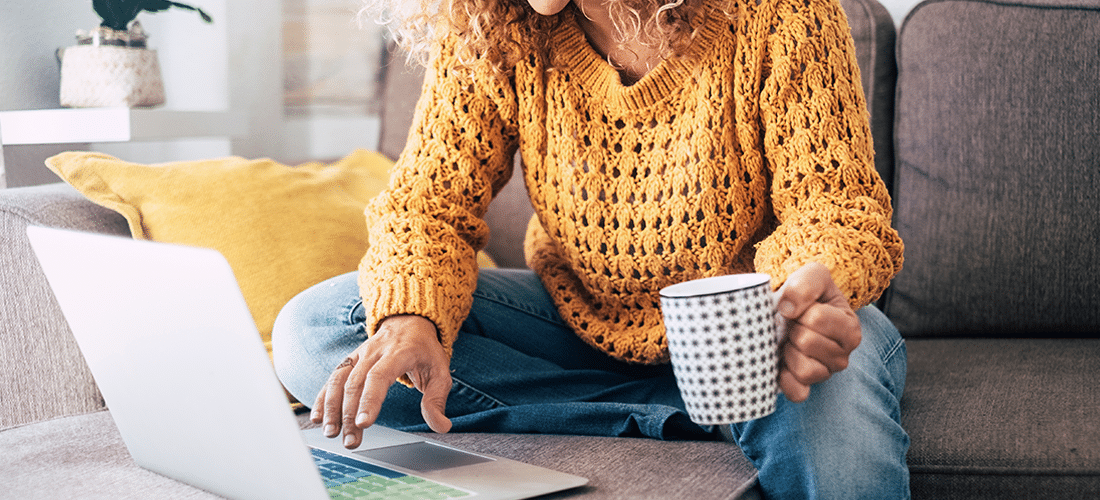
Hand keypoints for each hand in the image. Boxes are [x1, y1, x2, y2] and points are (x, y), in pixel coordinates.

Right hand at [311, 315, 452, 447]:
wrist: (409, 321)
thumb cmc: (425, 350)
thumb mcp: (440, 371)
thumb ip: (437, 399)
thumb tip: (441, 426)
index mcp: (398, 353)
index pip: (380, 376)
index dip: (370, 400)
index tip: (364, 423)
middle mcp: (374, 352)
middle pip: (356, 383)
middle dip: (350, 414)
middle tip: (350, 441)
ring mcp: (359, 354)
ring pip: (340, 380)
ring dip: (332, 407)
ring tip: (330, 432)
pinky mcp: (350, 360)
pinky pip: (333, 378)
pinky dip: (323, 397)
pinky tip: (318, 417)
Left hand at [775, 262, 860, 402]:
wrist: (792, 308)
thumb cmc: (806, 293)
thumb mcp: (813, 274)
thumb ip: (805, 284)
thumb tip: (786, 309)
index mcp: (850, 328)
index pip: (817, 318)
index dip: (799, 309)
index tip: (800, 307)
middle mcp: (843, 355)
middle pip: (806, 342)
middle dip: (792, 329)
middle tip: (793, 324)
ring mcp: (826, 373)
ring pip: (805, 370)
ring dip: (789, 352)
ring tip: (789, 340)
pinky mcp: (807, 388)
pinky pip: (797, 393)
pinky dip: (784, 379)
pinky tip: (781, 362)